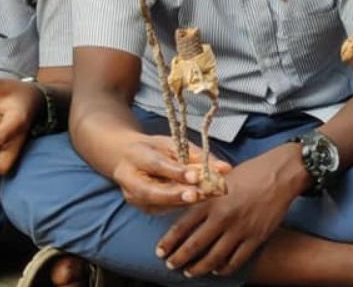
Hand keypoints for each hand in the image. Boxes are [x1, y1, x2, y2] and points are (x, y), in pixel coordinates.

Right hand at [112, 135, 232, 213]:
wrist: (126, 159)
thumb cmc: (153, 148)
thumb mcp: (171, 143)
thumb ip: (196, 155)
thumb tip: (225, 168)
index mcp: (135, 157)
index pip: (157, 166)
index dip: (177, 172)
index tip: (196, 176)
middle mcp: (131, 183)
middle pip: (156, 192)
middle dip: (181, 195)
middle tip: (204, 194)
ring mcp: (137, 200)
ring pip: (164, 205)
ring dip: (189, 201)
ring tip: (211, 195)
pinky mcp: (146, 209)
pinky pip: (168, 209)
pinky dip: (186, 204)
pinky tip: (204, 199)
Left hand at [156, 144, 307, 276]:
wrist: (280, 174)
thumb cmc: (251, 173)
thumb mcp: (221, 178)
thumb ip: (205, 195)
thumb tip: (187, 208)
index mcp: (211, 200)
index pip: (182, 226)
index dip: (169, 242)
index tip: (160, 251)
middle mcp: (223, 217)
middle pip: (194, 246)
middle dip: (179, 259)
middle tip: (171, 265)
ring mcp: (240, 229)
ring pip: (214, 258)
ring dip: (199, 268)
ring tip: (191, 271)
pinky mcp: (256, 238)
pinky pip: (236, 260)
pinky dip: (224, 269)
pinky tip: (217, 269)